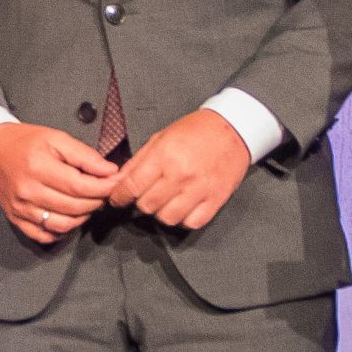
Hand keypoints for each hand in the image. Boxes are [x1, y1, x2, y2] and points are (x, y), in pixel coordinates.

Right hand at [0, 122, 118, 245]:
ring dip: (83, 217)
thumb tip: (110, 171)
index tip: (116, 183)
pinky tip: (69, 217)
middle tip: (104, 192)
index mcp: (38, 166)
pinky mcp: (16, 218)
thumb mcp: (56, 138)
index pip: (79, 186)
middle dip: (97, 201)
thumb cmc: (25, 142)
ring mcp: (20, 208)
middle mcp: (28, 190)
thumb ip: (85, 155)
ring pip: (62, 225)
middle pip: (74, 207)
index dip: (103, 187)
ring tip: (88, 203)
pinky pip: (44, 235)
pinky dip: (61, 231)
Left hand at [107, 107, 252, 229]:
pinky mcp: (216, 199)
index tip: (118, 199)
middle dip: (141, 202)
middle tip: (146, 194)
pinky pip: (192, 223)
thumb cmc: (196, 131)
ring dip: (162, 212)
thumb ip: (138, 162)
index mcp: (164, 156)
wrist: (233, 128)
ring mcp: (200, 189)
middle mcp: (181, 174)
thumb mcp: (161, 137)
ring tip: (165, 201)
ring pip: (167, 218)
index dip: (119, 196)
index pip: (132, 186)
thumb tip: (118, 182)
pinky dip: (184, 219)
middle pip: (147, 206)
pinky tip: (183, 207)